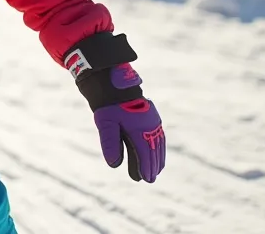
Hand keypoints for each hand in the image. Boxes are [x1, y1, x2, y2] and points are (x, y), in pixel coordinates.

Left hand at [92, 65, 165, 181]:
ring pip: (158, 143)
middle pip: (153, 149)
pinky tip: (157, 153)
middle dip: (152, 165)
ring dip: (158, 157)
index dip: (146, 167)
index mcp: (139, 127)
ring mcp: (152, 120)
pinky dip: (159, 146)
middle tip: (150, 179)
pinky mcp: (151, 117)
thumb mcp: (105, 124)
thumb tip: (114, 164)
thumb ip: (110, 144)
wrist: (113, 85)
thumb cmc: (108, 105)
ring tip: (156, 170)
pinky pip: (158, 135)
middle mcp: (149, 124)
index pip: (145, 152)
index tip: (146, 179)